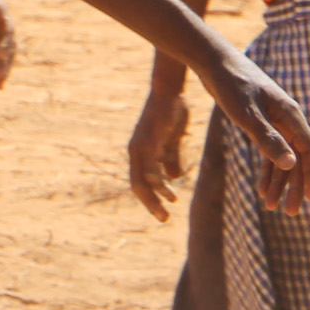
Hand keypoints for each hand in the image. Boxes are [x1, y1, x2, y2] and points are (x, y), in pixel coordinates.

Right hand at [0, 0, 15, 84]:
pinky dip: (2, 39)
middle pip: (8, 51)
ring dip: (5, 55)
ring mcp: (1, 17)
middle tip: (0, 83)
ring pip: (9, 40)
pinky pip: (4, 25)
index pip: (0, 55)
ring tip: (0, 69)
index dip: (1, 70)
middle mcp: (0, 26)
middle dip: (5, 68)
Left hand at [126, 78, 192, 220]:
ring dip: (155, 197)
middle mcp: (136, 152)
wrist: (169, 91)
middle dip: (150, 204)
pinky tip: (170, 189)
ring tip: (169, 206)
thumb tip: (173, 178)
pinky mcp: (149, 142)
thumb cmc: (170, 113)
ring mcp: (140, 147)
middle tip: (164, 219)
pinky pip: (150, 167)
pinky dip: (158, 181)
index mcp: (140, 153)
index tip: (163, 212)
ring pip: (143, 180)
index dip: (150, 199)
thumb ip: (171, 158)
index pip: (140, 182)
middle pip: (138, 186)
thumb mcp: (172, 140)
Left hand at [195, 48, 309, 214]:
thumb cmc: (230, 85)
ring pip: (283, 158)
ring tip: (271, 207)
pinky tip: (261, 189)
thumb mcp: (246, 115)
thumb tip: (291, 164)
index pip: (309, 151)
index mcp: (290, 115)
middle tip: (291, 213)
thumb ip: (267, 139)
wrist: (214, 62)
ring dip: (279, 183)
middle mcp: (287, 119)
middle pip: (298, 159)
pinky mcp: (261, 122)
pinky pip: (269, 151)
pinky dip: (267, 171)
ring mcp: (275, 121)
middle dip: (295, 186)